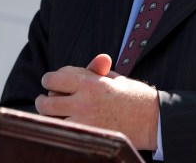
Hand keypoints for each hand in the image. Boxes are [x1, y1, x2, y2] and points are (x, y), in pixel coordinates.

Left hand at [35, 54, 158, 150]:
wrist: (151, 120)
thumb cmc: (133, 96)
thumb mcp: (114, 78)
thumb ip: (95, 71)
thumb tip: (93, 58)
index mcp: (90, 82)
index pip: (55, 78)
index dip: (52, 78)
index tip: (54, 81)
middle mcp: (84, 101)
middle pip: (47, 100)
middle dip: (44, 98)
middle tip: (44, 98)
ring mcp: (84, 121)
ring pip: (51, 119)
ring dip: (49, 115)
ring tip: (51, 112)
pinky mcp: (88, 136)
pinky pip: (63, 132)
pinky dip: (59, 128)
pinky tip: (62, 124)